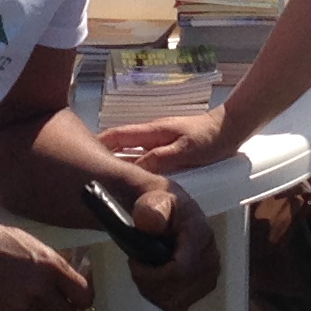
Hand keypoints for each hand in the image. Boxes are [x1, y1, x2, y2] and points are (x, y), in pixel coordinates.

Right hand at [0, 214, 93, 310]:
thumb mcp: (27, 243)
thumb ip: (49, 264)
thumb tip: (68, 280)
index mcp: (49, 265)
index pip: (84, 296)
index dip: (81, 300)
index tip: (74, 300)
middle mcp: (38, 288)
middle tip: (48, 305)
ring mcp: (19, 307)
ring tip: (19, 301)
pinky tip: (2, 303)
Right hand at [102, 109, 237, 173]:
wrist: (230, 129)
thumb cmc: (209, 138)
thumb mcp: (185, 150)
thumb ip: (160, 159)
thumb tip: (134, 169)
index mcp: (151, 132)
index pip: (116, 136)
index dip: (96, 144)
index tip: (80, 156)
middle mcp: (150, 136)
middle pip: (119, 145)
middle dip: (103, 156)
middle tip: (90, 175)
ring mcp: (158, 142)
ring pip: (132, 153)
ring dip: (119, 163)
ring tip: (107, 181)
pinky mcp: (167, 149)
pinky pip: (145, 158)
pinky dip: (135, 167)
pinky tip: (135, 181)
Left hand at [119, 180, 222, 310]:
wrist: (167, 210)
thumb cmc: (158, 205)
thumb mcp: (151, 200)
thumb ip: (150, 208)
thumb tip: (149, 221)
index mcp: (201, 236)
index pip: (180, 272)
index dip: (152, 275)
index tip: (134, 261)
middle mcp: (211, 258)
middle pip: (177, 292)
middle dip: (150, 283)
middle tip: (137, 265)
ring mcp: (210, 275)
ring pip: (176, 302)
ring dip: (153, 291)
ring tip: (145, 271)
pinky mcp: (204, 286)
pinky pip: (178, 305)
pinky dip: (160, 297)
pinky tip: (154, 281)